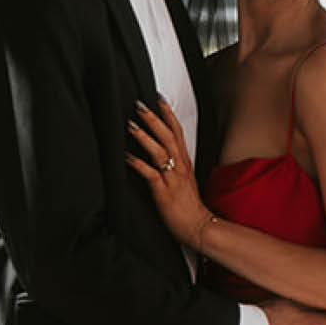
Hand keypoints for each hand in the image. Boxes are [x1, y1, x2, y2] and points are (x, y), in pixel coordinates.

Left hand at [127, 98, 211, 250]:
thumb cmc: (188, 206)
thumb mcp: (183, 179)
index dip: (168, 113)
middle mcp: (179, 167)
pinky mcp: (164, 192)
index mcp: (184, 162)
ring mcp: (172, 179)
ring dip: (144, 136)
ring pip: (160, 151)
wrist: (198, 227)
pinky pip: (150, 174)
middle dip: (153, 119)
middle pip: (168, 136)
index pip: (177, 131)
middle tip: (139, 104)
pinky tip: (127, 156)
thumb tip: (158, 152)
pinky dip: (138, 164)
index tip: (158, 98)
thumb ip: (173, 164)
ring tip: (130, 124)